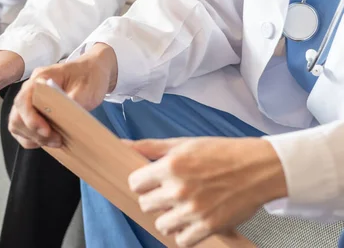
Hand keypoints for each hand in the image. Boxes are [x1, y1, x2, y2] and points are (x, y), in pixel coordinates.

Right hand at [9, 43, 117, 148]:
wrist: (93, 71)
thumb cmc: (89, 76)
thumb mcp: (86, 89)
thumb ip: (72, 103)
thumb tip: (62, 121)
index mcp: (41, 78)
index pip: (23, 100)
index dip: (31, 119)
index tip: (47, 131)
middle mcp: (30, 89)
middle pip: (17, 115)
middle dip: (34, 132)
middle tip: (57, 140)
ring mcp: (30, 101)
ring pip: (17, 124)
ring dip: (33, 137)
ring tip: (55, 141)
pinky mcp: (34, 112)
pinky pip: (23, 129)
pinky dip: (33, 139)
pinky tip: (48, 141)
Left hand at [127, 137, 286, 246]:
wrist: (258, 168)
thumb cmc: (221, 153)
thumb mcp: (183, 143)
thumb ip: (150, 147)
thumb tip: (123, 144)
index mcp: (171, 165)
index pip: (135, 184)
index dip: (143, 183)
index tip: (152, 182)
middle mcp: (179, 189)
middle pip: (145, 205)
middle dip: (155, 199)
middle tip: (169, 193)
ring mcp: (193, 210)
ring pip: (161, 225)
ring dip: (168, 218)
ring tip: (182, 207)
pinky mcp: (208, 226)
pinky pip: (181, 240)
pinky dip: (185, 233)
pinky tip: (192, 220)